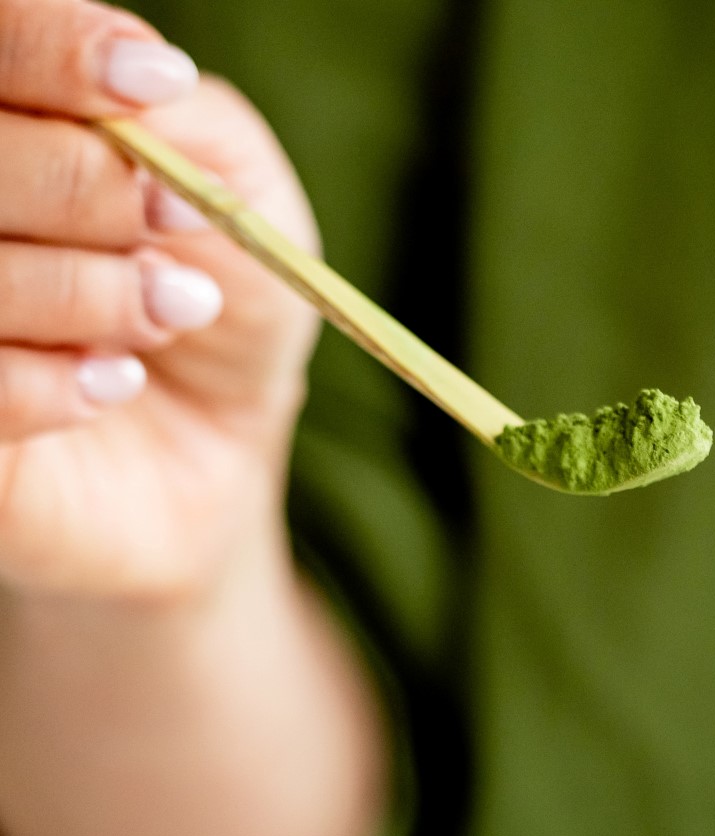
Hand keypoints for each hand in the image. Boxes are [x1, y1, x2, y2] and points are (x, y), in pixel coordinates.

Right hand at [0, 0, 317, 601]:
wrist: (212, 458)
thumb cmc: (219, 303)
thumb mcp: (242, 203)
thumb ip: (192, 129)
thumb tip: (141, 86)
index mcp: (3, 117)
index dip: (52, 50)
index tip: (155, 84)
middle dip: (84, 183)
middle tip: (173, 225)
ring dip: (83, 288)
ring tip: (170, 311)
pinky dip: (47, 383)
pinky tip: (113, 384)